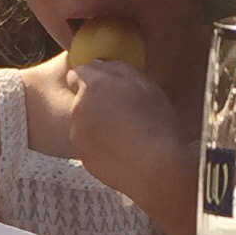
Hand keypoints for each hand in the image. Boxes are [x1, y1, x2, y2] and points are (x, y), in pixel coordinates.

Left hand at [65, 60, 194, 219]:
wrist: (157, 169)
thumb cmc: (156, 123)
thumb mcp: (146, 84)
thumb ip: (120, 68)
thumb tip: (104, 65)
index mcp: (94, 86)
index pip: (79, 71)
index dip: (92, 77)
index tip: (106, 85)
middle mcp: (79, 109)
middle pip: (81, 99)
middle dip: (96, 102)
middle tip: (122, 112)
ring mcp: (78, 136)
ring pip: (83, 124)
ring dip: (97, 125)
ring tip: (124, 135)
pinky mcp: (83, 158)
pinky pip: (89, 146)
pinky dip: (100, 146)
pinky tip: (122, 151)